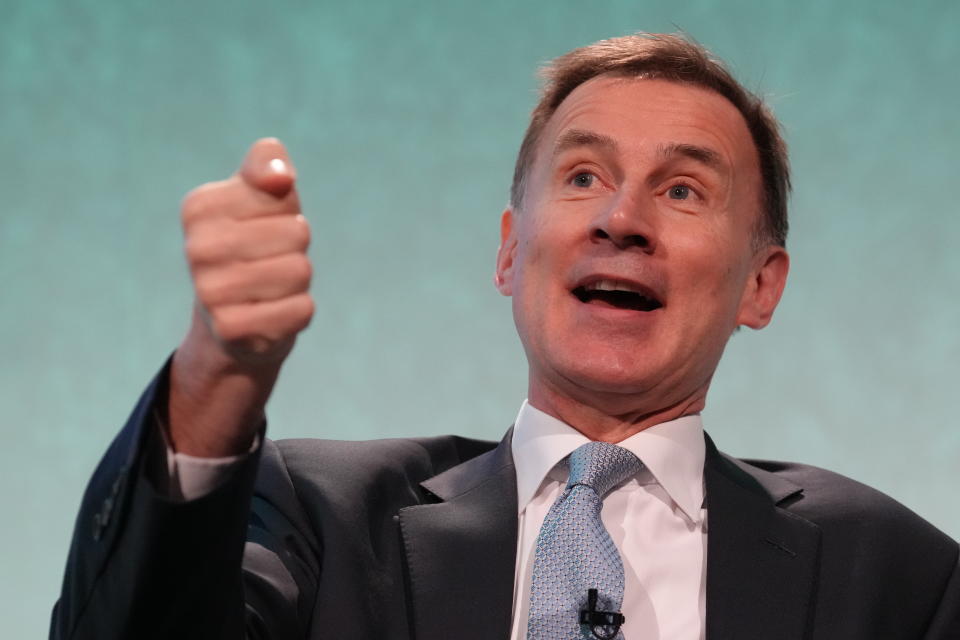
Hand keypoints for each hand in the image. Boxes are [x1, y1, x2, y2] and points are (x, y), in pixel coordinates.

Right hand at [167, 138, 313, 455]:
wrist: (234, 319)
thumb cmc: (253, 241)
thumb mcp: (258, 193)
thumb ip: (267, 162)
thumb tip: (280, 177)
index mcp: (199, 207)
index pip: (283, 193)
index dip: (285, 209)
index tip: (261, 224)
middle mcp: (197, 249)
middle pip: (298, 233)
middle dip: (295, 247)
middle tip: (269, 259)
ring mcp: (210, 292)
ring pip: (301, 271)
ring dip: (298, 281)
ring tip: (270, 286)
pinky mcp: (232, 329)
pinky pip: (302, 309)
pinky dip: (298, 310)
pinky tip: (271, 312)